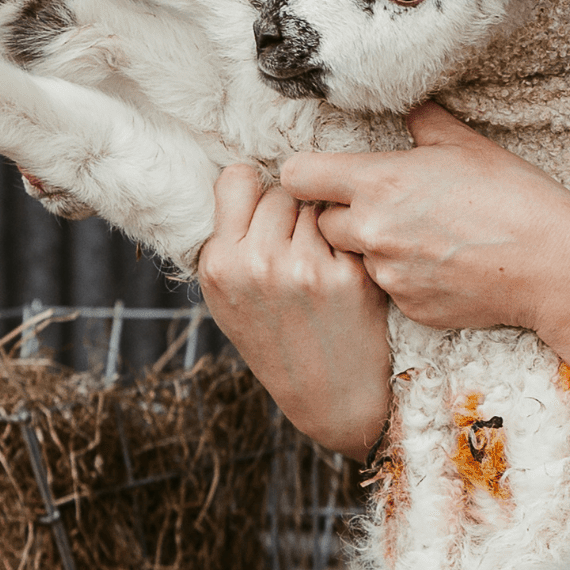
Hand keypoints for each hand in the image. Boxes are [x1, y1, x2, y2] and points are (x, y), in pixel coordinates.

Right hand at [198, 164, 390, 459]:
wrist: (328, 396)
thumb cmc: (275, 338)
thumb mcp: (228, 296)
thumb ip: (232, 239)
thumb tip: (249, 173)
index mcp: (220, 263)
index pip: (238, 178)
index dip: (256, 191)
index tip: (265, 213)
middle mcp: (258, 263)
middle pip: (282, 191)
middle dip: (293, 211)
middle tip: (298, 248)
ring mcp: (306, 268)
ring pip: (317, 205)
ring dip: (322, 224)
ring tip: (318, 262)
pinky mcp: (349, 276)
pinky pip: (348, 228)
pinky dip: (348, 244)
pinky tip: (343, 274)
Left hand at [280, 102, 569, 336]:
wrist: (552, 265)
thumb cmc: (514, 197)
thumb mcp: (468, 145)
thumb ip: (424, 124)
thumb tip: (410, 108)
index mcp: (380, 182)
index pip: (298, 177)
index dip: (308, 176)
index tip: (326, 176)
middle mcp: (373, 232)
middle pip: (321, 224)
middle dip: (342, 216)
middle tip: (385, 209)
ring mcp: (389, 275)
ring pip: (356, 259)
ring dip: (374, 250)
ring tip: (422, 239)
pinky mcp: (410, 308)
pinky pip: (390, 290)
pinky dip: (406, 278)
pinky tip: (442, 266)